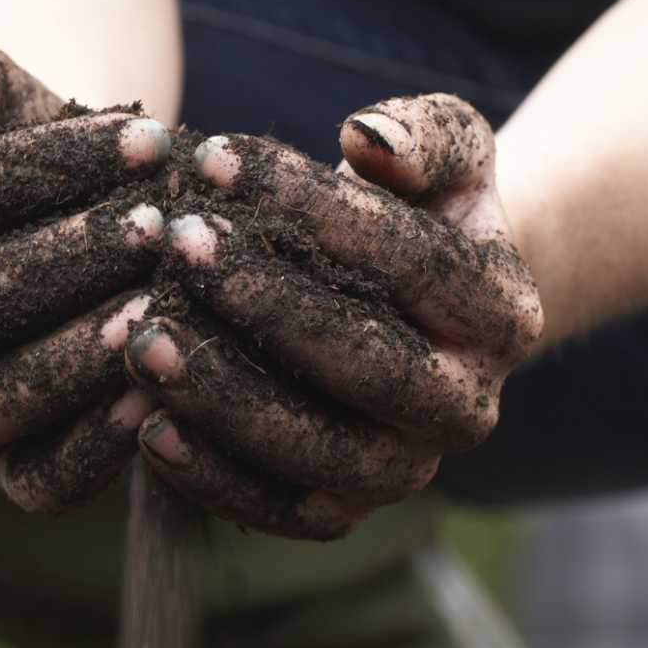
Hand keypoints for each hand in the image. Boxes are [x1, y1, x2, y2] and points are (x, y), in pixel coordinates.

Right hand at [0, 35, 172, 511]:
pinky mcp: (7, 473)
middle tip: (160, 227)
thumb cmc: (48, 161)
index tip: (146, 139)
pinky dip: (97, 446)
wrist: (92, 227)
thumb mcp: (13, 110)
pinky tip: (160, 394)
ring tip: (158, 308)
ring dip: (76, 356)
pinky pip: (42, 479)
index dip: (41, 169)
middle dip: (64, 264)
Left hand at [125, 93, 543, 539]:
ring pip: (325, 455)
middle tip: (175, 243)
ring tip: (143, 338)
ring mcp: (409, 469)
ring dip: (227, 400)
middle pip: (372, 366)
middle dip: (265, 302)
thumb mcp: (443, 149)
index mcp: (504, 312)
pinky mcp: (343, 511)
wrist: (404, 303)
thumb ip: (422, 134)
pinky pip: (280, 513)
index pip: (410, 259)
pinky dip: (211, 478)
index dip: (312, 206)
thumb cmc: (412, 205)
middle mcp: (469, 406)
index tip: (216, 158)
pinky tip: (143, 425)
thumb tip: (370, 140)